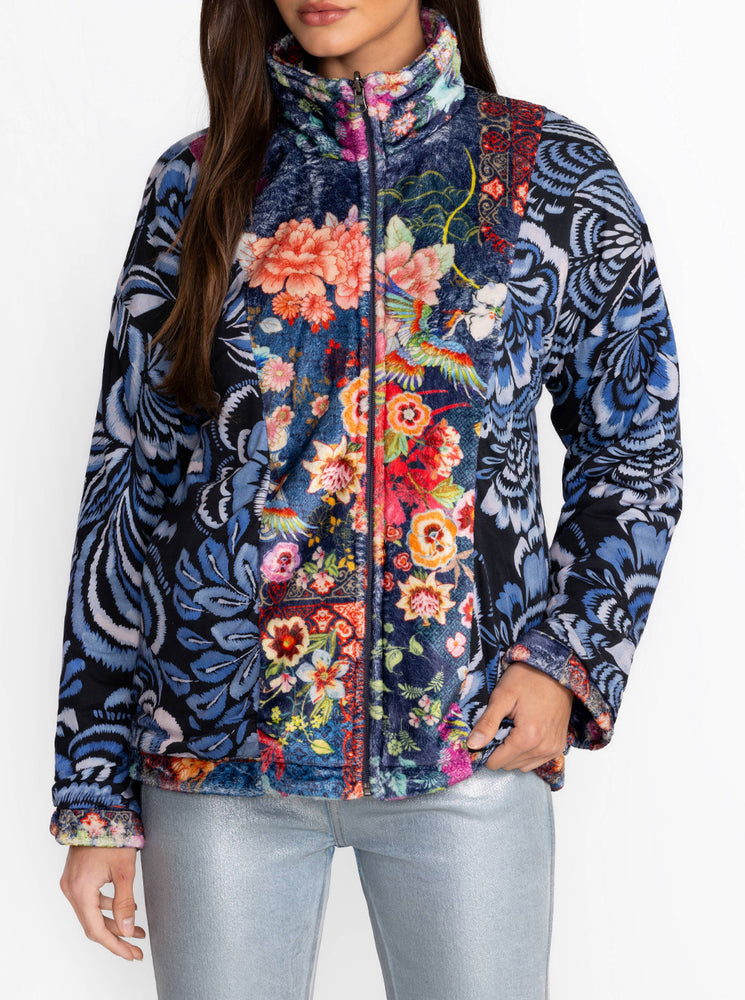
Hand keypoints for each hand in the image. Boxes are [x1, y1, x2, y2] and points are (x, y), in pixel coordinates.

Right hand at [59, 846, 145, 960]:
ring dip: (114, 921)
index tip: (132, 955)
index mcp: (80, 890)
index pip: (97, 930)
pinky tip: (126, 906)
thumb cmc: (112, 836)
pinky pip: (90, 900)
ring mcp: (72, 883)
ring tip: (138, 928)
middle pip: (93, 923)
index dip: (115, 945)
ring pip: (92, 912)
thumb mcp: (124, 871)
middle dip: (117, 936)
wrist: (97, 810)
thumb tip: (128, 931)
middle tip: (137, 947)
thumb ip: (125, 902)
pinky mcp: (76, 876)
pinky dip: (107, 907)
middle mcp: (71, 889)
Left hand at [467, 661, 573, 771]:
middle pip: (508, 764)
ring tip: (513, 728)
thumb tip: (472, 745)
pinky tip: (525, 733)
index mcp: (527, 738)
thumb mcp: (502, 696)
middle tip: (500, 726)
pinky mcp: (559, 746)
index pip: (496, 762)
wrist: (557, 671)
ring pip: (522, 765)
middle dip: (499, 749)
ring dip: (513, 752)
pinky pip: (536, 760)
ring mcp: (553, 749)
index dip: (485, 749)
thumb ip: (487, 723)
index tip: (485, 733)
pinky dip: (527, 752)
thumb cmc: (529, 678)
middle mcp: (543, 748)